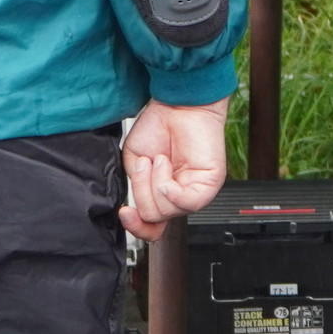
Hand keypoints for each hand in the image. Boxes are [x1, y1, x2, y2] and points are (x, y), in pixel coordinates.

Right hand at [120, 96, 228, 242]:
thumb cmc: (158, 126)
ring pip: (165, 211)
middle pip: (153, 218)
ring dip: (153, 182)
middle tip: (146, 164)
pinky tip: (165, 166)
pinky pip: (186, 202)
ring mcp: (195, 192)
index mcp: (162, 195)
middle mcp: (180, 197)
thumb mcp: (135, 162)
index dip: (135, 227)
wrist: (176, 104)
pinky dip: (168, 187)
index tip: (123, 211)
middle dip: (141, 190)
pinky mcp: (209, 185)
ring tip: (159, 158)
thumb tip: (138, 211)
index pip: (152, 229)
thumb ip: (136, 189)